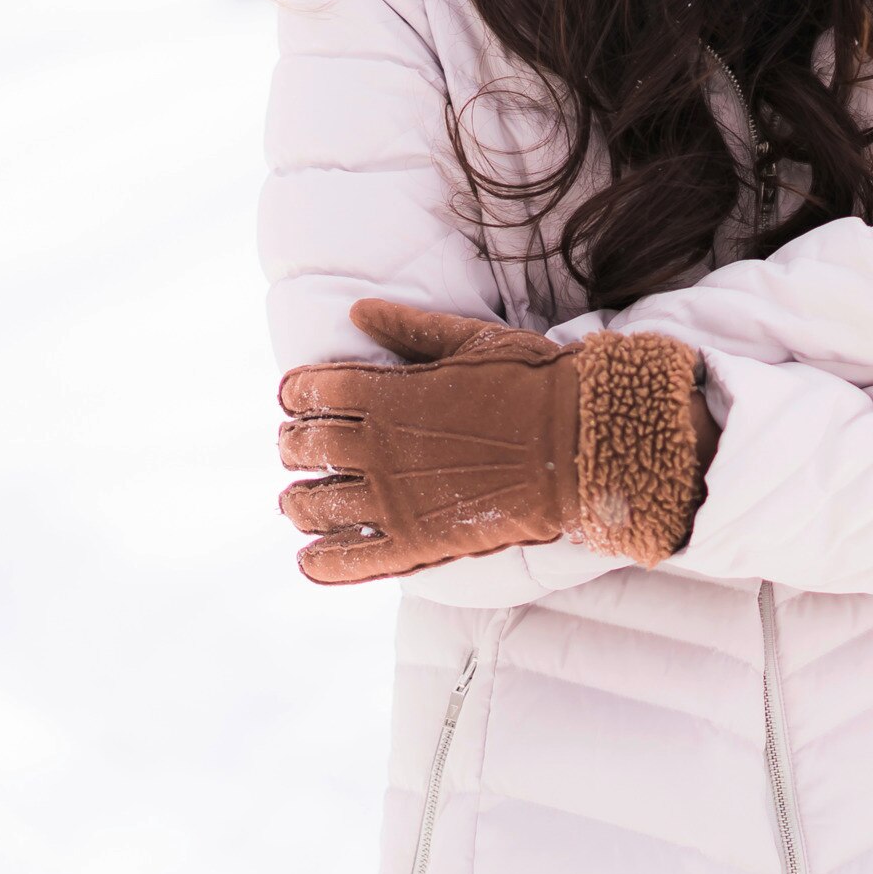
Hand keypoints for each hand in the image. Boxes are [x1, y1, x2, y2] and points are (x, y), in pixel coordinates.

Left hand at [275, 301, 716, 583]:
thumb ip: (409, 328)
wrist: (581, 441)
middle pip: (303, 448)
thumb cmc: (534, 382)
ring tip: (297, 503)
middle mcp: (377, 446)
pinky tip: (310, 560)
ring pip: (311, 505)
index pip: (310, 392)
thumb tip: (357, 310)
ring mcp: (392, 498)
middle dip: (292, 446)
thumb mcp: (471, 340)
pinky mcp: (414, 543)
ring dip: (296, 503)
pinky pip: (347, 560)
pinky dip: (320, 563)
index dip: (294, 395)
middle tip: (295, 450)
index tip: (294, 399)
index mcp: (387, 392)